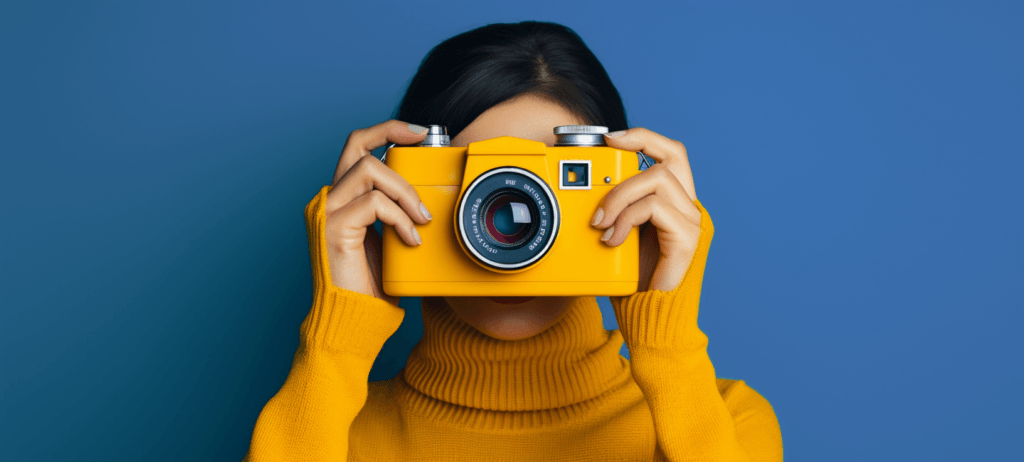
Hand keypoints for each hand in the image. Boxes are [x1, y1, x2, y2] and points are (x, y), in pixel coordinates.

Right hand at [324, 120, 431, 304]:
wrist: (356, 320)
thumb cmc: (373, 286)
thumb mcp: (390, 238)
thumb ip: (397, 211)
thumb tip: (429, 192)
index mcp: (342, 198)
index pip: (357, 147)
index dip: (386, 130)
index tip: (419, 132)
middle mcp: (328, 199)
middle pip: (357, 144)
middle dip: (393, 135)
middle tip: (424, 143)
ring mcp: (327, 211)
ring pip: (370, 169)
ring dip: (405, 190)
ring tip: (420, 218)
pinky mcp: (333, 227)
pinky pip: (375, 203)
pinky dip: (399, 218)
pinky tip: (410, 239)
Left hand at [592, 128, 701, 291]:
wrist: (649, 324)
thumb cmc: (633, 286)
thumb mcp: (617, 238)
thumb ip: (613, 212)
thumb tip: (581, 190)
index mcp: (674, 205)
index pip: (670, 155)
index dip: (644, 138)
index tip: (610, 137)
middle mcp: (689, 210)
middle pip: (674, 154)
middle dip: (637, 145)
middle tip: (604, 153)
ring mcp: (692, 223)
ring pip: (658, 178)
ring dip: (619, 196)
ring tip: (599, 223)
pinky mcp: (687, 239)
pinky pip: (654, 208)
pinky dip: (626, 219)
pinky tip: (612, 240)